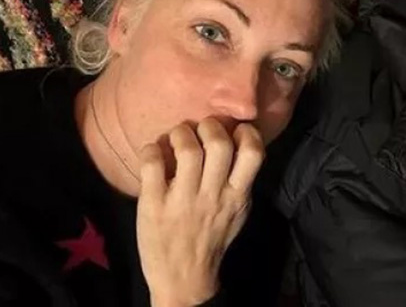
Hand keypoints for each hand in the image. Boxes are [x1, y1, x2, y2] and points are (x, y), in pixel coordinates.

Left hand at [136, 118, 264, 306]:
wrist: (184, 280)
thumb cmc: (212, 240)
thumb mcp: (238, 212)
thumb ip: (240, 181)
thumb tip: (238, 142)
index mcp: (237, 196)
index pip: (253, 152)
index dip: (245, 132)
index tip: (233, 131)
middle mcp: (212, 195)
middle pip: (219, 143)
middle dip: (209, 126)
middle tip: (199, 131)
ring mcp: (182, 199)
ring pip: (186, 149)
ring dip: (180, 134)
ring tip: (176, 139)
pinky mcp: (153, 204)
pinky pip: (152, 164)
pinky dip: (152, 149)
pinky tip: (154, 154)